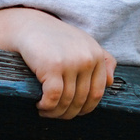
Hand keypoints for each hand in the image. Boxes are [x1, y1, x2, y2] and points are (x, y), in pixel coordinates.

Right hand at [0, 7, 116, 118]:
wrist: (28, 25)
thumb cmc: (55, 37)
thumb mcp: (83, 43)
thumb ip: (103, 59)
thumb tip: (110, 82)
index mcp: (97, 55)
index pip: (97, 93)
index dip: (85, 108)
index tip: (72, 111)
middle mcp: (87, 59)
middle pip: (81, 100)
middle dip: (68, 113)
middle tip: (56, 115)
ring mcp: (70, 63)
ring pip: (67, 101)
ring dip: (54, 112)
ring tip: (45, 112)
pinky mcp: (52, 67)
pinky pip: (53, 97)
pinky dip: (46, 106)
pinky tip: (40, 105)